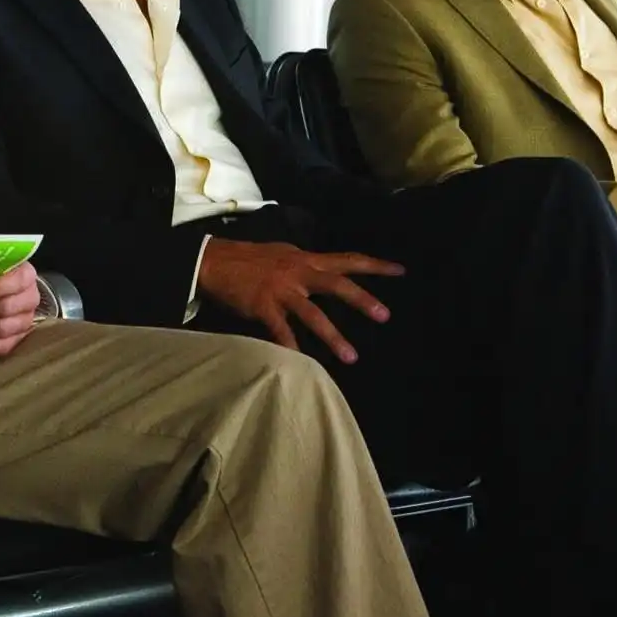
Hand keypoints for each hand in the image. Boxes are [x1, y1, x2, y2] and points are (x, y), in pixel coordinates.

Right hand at [195, 238, 402, 363]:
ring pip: (312, 314)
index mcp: (307, 260)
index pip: (348, 259)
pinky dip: (291, 347)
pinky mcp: (263, 306)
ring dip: (333, 336)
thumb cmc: (252, 259)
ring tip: (351, 357)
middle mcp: (298, 273)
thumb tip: (327, 269)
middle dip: (361, 300)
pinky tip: (301, 363)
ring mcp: (281, 291)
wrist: (215, 260)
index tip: (401, 271)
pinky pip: (281, 331)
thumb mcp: (285, 254)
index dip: (375, 265)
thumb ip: (307, 264)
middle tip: (384, 315)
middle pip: (336, 284)